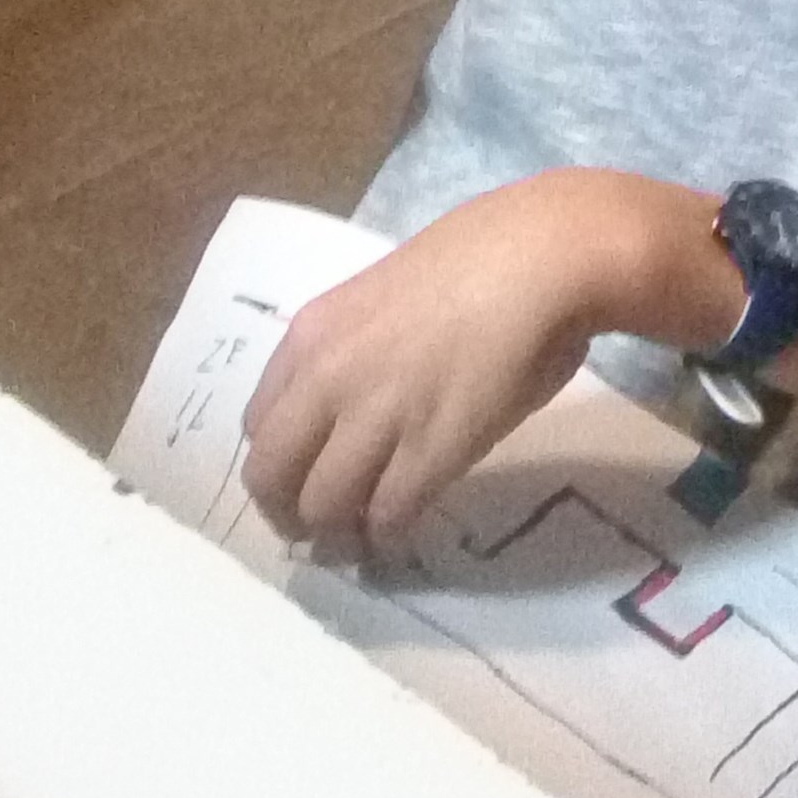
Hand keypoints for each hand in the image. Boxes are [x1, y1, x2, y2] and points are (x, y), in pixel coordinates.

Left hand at [242, 168, 708, 556]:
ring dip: (339, 535)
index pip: (258, 425)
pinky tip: (401, 532)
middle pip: (269, 477)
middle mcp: (326, 380)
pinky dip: (389, 536)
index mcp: (310, 335)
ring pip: (323, 507)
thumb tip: (355, 403)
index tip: (303, 475)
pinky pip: (388, 515)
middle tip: (316, 529)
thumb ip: (353, 351)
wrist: (540, 258)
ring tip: (361, 540)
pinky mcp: (430, 453)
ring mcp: (376, 418)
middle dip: (287, 513)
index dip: (279, 461)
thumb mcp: (378, 296)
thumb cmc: (477, 258)